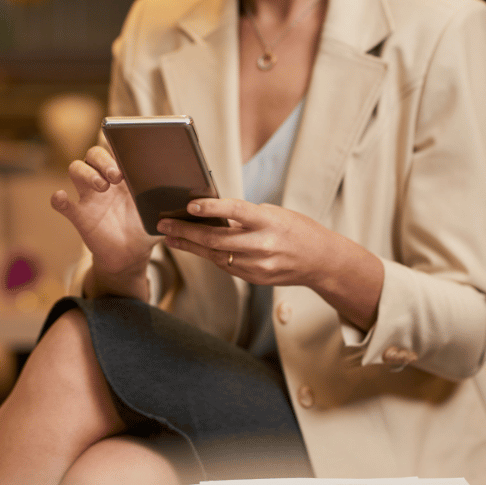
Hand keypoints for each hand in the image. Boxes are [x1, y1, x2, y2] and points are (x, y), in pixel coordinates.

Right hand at [51, 146, 158, 297]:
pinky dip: (59, 200)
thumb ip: (171, 200)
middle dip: (103, 160)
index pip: (115, 147)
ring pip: (76, 169)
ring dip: (86, 173)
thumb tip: (189, 192)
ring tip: (102, 187)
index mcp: (125, 174)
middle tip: (117, 175)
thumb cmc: (147, 228)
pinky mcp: (79, 216)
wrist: (132, 256)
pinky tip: (61, 197)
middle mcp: (105, 180)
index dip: (117, 143)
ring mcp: (89, 196)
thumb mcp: (162, 212)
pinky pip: (63, 204)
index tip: (127, 152)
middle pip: (93, 154)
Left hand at [156, 198, 328, 287]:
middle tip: (165, 224)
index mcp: (269, 222)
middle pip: (217, 239)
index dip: (211, 208)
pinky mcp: (255, 279)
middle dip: (186, 232)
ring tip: (171, 238)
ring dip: (190, 246)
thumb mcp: (274, 214)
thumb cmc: (295, 229)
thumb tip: (210, 214)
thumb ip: (244, 216)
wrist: (320, 260)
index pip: (235, 211)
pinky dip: (209, 255)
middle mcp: (263, 245)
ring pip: (216, 255)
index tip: (190, 205)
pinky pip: (226, 266)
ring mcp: (258, 265)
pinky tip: (194, 248)